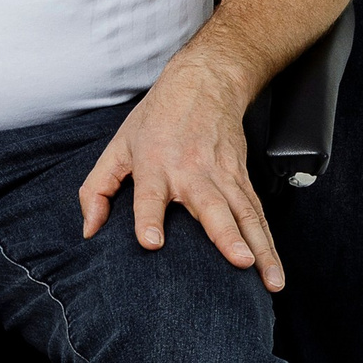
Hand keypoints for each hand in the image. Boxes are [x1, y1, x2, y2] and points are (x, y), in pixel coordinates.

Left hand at [78, 50, 284, 289]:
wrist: (205, 83)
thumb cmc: (157, 118)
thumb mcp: (118, 145)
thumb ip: (97, 189)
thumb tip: (89, 230)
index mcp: (155, 164)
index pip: (150, 194)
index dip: (149, 217)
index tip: (152, 243)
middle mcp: (192, 172)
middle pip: (212, 206)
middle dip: (227, 235)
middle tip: (240, 261)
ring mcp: (223, 176)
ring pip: (245, 215)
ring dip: (260, 248)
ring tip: (270, 280)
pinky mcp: (242, 179)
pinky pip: (258, 215)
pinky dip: (269, 243)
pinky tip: (274, 268)